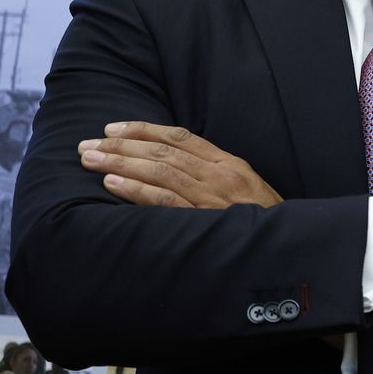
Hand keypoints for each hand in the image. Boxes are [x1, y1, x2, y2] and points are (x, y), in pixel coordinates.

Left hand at [79, 121, 282, 208]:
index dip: (144, 129)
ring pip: (159, 171)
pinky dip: (137, 190)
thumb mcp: (246, 187)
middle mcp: (219, 174)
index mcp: (229, 163)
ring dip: (120, 163)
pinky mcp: (203, 219)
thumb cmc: (262, 219)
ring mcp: (211, 196)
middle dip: (121, 145)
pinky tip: (112, 184)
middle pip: (163, 151)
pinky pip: (164, 201)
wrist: (285, 245)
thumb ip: (215, 175)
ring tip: (90, 159)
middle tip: (87, 144)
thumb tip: (176, 165)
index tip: (113, 128)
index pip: (181, 137)